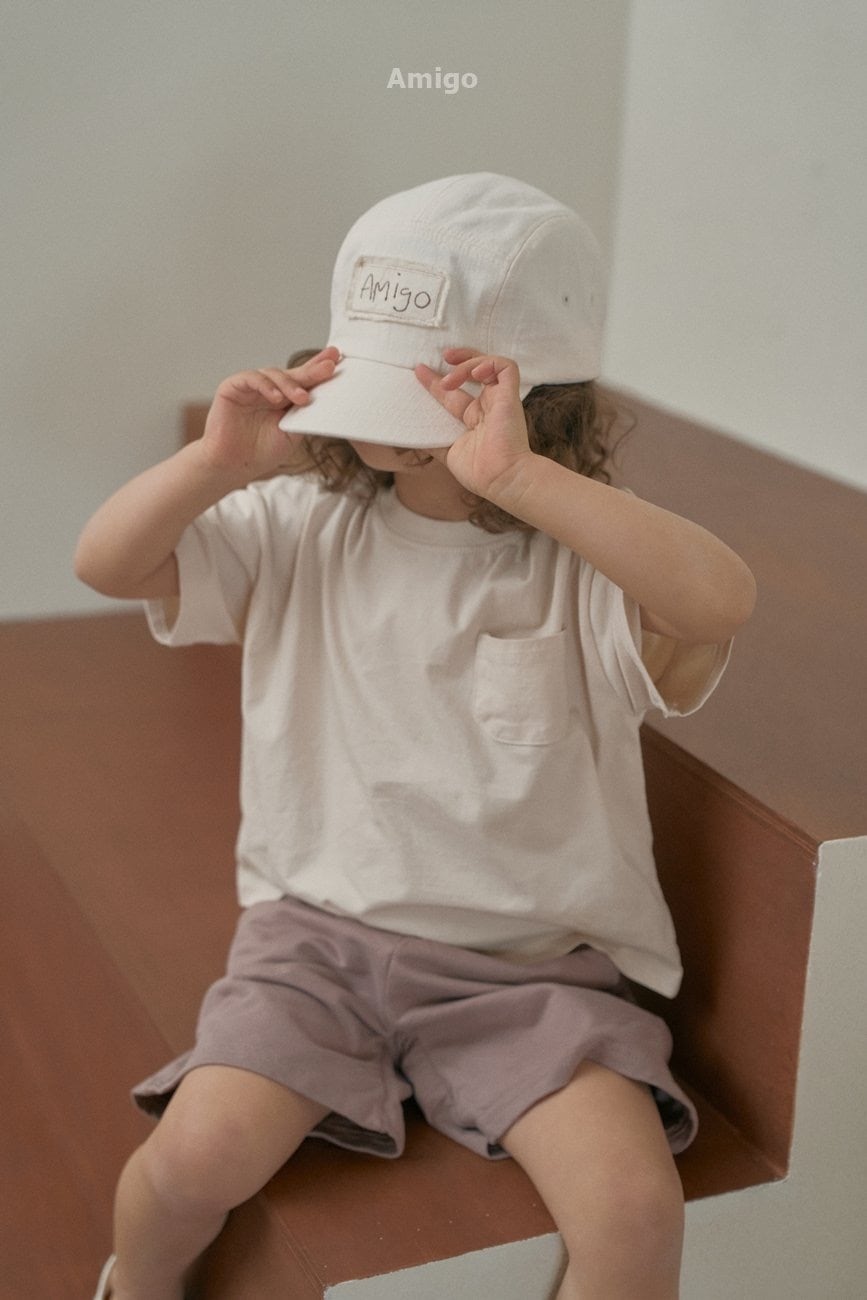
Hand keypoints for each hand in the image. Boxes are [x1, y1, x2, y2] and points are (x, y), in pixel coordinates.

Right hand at [201, 347, 339, 484]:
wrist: (234, 465)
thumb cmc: (262, 451)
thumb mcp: (292, 433)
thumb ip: (305, 414)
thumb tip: (329, 397)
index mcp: (285, 398)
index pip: (305, 380)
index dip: (319, 369)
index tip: (337, 359)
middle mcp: (269, 389)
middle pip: (293, 373)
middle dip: (312, 370)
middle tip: (329, 367)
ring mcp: (251, 387)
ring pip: (274, 374)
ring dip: (290, 384)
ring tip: (302, 398)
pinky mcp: (233, 387)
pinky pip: (252, 379)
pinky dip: (266, 386)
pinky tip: (277, 398)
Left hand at [414, 348, 534, 501]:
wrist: (499, 479)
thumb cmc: (478, 472)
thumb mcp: (447, 453)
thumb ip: (432, 440)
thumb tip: (411, 433)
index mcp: (474, 419)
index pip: (454, 392)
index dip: (435, 381)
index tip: (419, 371)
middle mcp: (488, 406)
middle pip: (474, 371)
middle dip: (459, 358)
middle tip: (442, 356)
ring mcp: (500, 400)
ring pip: (489, 364)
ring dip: (467, 363)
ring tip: (449, 379)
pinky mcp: (510, 396)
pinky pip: (506, 367)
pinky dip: (489, 363)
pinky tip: (475, 374)